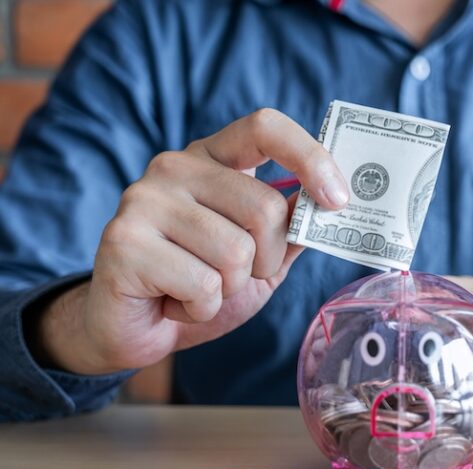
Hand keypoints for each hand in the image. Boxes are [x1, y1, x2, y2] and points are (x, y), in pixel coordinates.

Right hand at [35, 108, 348, 374]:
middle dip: (267, 259)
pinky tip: (175, 303)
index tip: (338, 200)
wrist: (136, 328)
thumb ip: (291, 227)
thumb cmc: (201, 286)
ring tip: (199, 289)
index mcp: (211, 157)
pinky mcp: (124, 243)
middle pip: (264, 207)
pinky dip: (202, 308)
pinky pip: (203, 284)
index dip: (310, 157)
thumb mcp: (261, 256)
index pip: (264, 127)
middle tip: (237, 275)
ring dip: (230, 288)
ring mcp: (143, 200)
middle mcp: (174, 167)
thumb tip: (334, 204)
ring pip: (235, 252)